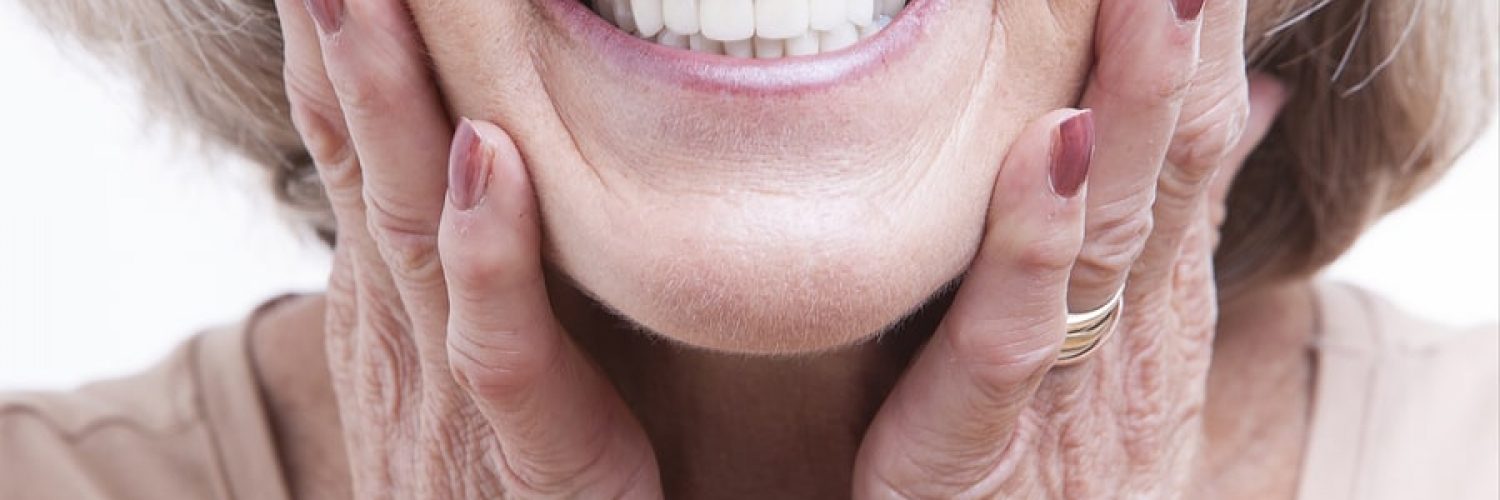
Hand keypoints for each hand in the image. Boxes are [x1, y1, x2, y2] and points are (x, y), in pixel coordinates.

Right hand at [276, 0, 660, 495]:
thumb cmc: (514, 476)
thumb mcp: (472, 357)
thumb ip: (465, 266)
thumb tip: (471, 154)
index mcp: (393, 308)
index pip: (357, 155)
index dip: (334, 56)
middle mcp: (404, 336)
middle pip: (368, 164)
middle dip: (340, 47)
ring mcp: (454, 392)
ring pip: (411, 229)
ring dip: (389, 106)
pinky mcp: (530, 450)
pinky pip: (499, 342)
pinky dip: (488, 247)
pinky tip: (486, 158)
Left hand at [852, 0, 1287, 496]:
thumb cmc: (1067, 460)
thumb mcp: (1132, 336)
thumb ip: (1174, 219)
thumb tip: (1252, 97)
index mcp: (1154, 294)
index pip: (1194, 140)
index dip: (1204, 42)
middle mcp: (1127, 327)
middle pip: (1166, 166)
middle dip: (1182, 47)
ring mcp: (1063, 383)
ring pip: (1108, 231)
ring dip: (1136, 111)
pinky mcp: (976, 437)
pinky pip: (1009, 335)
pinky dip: (1033, 244)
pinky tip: (1051, 154)